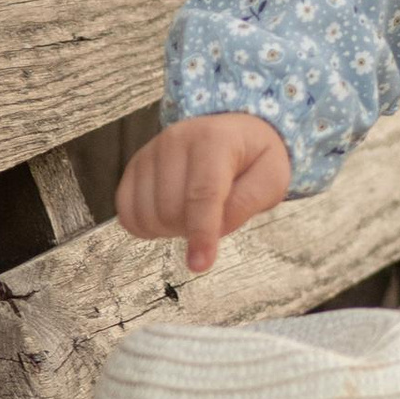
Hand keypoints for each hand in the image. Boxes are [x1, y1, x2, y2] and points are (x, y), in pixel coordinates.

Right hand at [115, 114, 292, 275]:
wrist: (233, 134)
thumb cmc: (253, 158)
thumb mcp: (272, 178)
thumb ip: (248, 203)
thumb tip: (215, 230)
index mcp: (214, 140)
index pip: (202, 193)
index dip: (201, 232)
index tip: (201, 264)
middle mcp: (175, 140)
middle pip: (171, 209)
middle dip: (193, 229)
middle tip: (215, 217)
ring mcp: (149, 152)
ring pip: (148, 215)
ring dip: (171, 229)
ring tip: (194, 213)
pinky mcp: (134, 167)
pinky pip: (128, 213)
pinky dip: (148, 227)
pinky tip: (170, 218)